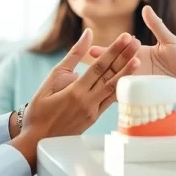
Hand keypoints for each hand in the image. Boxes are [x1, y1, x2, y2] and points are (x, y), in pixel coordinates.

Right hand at [11, 29, 139, 170]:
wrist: (36, 141)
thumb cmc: (39, 109)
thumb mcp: (52, 78)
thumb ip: (72, 56)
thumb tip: (88, 35)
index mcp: (76, 91)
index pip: (100, 67)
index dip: (114, 50)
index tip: (125, 37)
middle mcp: (88, 102)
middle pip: (111, 76)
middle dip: (126, 58)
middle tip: (137, 42)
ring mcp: (93, 112)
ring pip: (114, 90)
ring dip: (127, 73)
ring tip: (139, 59)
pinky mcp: (94, 119)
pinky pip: (110, 101)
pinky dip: (120, 90)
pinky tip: (128, 81)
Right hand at [90, 6, 175, 107]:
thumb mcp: (170, 41)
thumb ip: (156, 26)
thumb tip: (145, 8)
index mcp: (141, 54)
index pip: (120, 51)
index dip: (106, 50)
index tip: (91, 48)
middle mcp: (138, 68)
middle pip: (115, 66)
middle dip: (101, 65)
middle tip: (85, 64)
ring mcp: (141, 82)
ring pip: (119, 81)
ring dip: (108, 80)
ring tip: (93, 81)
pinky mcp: (146, 94)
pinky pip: (130, 95)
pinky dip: (118, 95)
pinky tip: (107, 96)